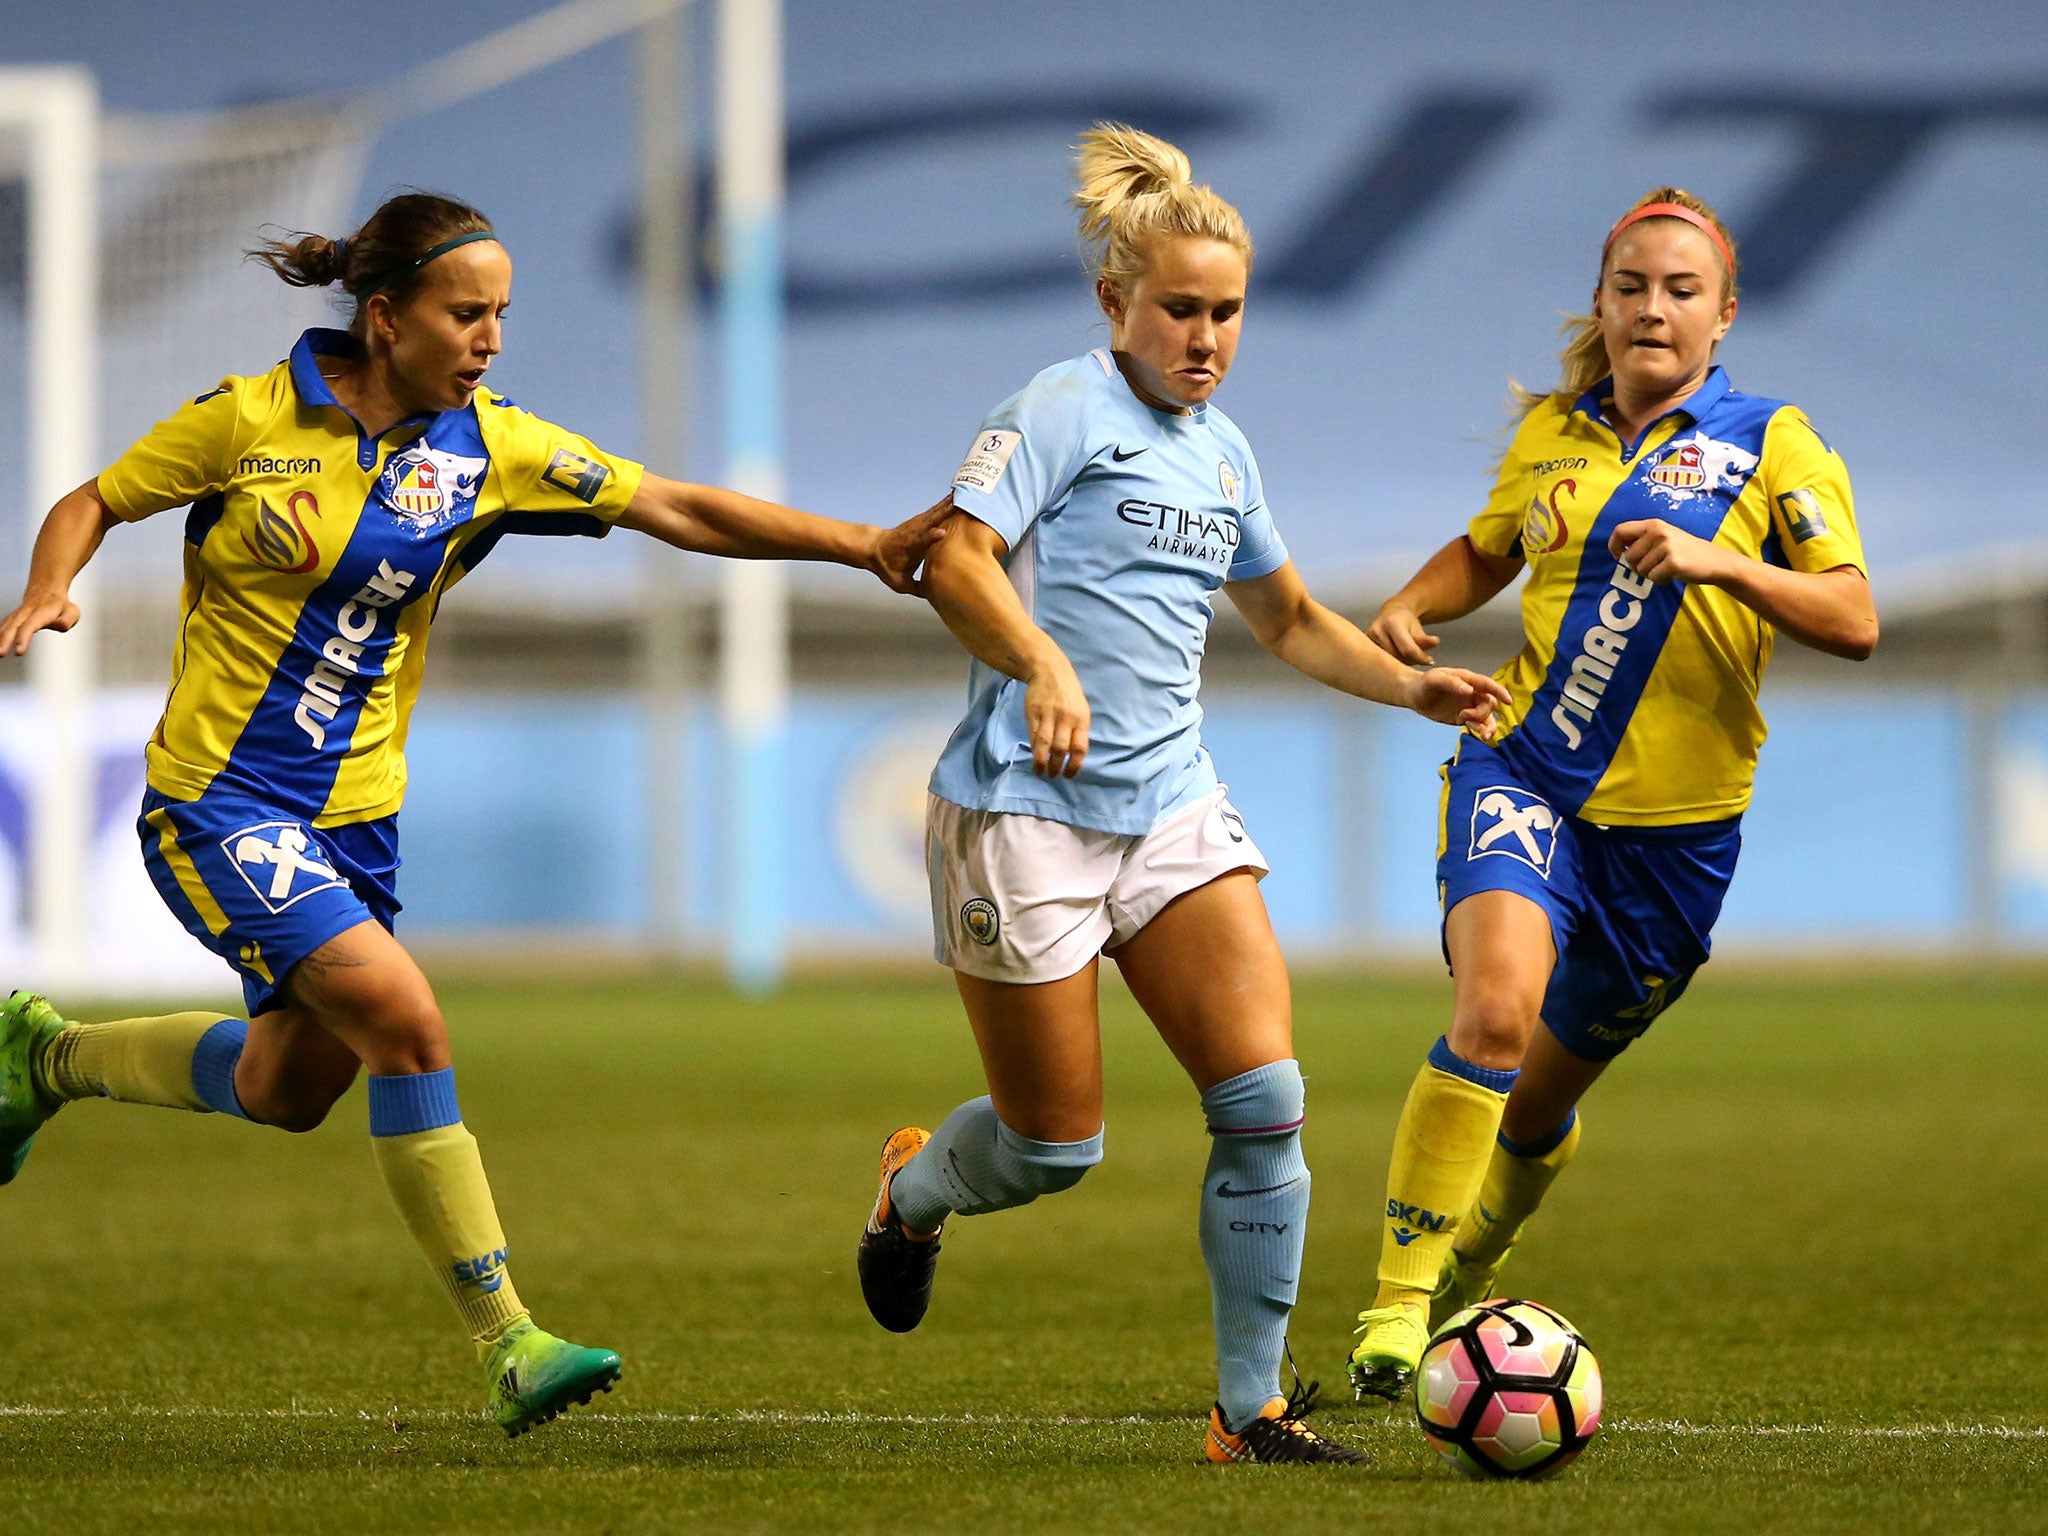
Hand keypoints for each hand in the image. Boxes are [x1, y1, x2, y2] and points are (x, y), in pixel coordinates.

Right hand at [0, 591, 79, 656]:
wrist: (47, 586)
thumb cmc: (60, 603)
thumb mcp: (72, 611)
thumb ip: (66, 620)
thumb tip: (58, 625)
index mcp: (43, 612)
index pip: (31, 625)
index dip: (23, 638)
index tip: (19, 651)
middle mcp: (27, 612)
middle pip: (15, 626)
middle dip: (6, 640)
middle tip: (1, 653)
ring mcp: (19, 613)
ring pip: (8, 624)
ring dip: (1, 638)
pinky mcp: (15, 616)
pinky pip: (5, 624)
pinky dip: (0, 633)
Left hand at [868, 497, 953, 595]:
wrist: (874, 548)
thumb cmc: (888, 567)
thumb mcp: (899, 583)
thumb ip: (917, 588)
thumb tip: (936, 596)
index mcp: (909, 549)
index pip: (920, 542)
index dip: (931, 538)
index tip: (943, 533)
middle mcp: (913, 534)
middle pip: (931, 522)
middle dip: (945, 514)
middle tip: (962, 505)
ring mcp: (916, 525)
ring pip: (934, 513)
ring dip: (948, 504)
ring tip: (963, 495)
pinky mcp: (919, 521)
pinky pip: (934, 511)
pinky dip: (944, 504)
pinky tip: (954, 497)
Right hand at [1024, 656, 1089, 777]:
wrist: (1050, 671)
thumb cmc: (1069, 694)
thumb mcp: (1081, 710)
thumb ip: (1077, 731)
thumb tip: (1073, 756)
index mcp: (1081, 719)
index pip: (1079, 748)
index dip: (1074, 765)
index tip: (1068, 775)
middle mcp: (1065, 718)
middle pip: (1060, 749)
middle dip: (1055, 766)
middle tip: (1052, 775)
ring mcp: (1048, 715)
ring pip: (1044, 744)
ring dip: (1041, 762)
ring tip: (1040, 772)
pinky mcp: (1033, 713)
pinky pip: (1033, 735)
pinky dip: (1034, 749)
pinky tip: (1034, 757)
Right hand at [1366, 602, 1438, 663]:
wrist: (1390, 613)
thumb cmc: (1406, 621)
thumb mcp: (1418, 628)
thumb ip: (1425, 639)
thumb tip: (1435, 642)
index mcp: (1392, 623)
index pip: (1407, 648)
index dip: (1420, 657)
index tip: (1429, 660)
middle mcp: (1377, 630)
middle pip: (1397, 657)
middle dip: (1411, 660)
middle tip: (1417, 657)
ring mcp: (1368, 639)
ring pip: (1388, 662)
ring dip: (1401, 663)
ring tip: (1407, 656)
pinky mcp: (1364, 647)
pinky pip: (1380, 661)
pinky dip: (1391, 663)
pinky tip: (1396, 658)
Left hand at [1404, 665, 1511, 739]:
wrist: (1414, 696)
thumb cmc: (1424, 684)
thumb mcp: (1434, 679)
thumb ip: (1451, 683)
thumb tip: (1469, 690)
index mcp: (1468, 680)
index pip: (1487, 685)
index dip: (1499, 692)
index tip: (1508, 701)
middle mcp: (1472, 693)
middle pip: (1489, 703)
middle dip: (1483, 713)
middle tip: (1464, 716)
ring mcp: (1469, 706)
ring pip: (1487, 716)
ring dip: (1489, 726)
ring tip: (1483, 736)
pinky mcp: (1464, 718)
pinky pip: (1478, 725)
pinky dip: (1481, 730)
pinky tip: (1480, 736)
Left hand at [1608, 519, 1728, 584]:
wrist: (1715, 561)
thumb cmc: (1685, 551)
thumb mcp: (1664, 537)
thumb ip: (1642, 539)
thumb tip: (1617, 550)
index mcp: (1653, 524)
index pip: (1620, 530)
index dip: (1613, 546)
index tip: (1617, 556)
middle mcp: (1658, 532)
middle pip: (1628, 557)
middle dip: (1637, 567)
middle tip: (1655, 565)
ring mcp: (1666, 546)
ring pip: (1640, 570)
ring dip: (1651, 574)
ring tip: (1668, 567)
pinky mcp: (1673, 562)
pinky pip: (1653, 578)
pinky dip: (1661, 581)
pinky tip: (1674, 574)